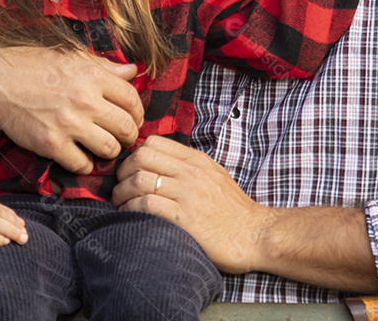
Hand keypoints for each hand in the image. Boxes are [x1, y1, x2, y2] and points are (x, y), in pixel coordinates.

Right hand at [0, 47, 141, 174]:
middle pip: (127, 127)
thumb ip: (104, 66)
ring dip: (110, 151)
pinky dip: (85, 164)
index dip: (138, 112)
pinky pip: (82, 164)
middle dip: (129, 136)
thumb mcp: (71, 57)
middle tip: (123, 138)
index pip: (132, 99)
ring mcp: (68, 123)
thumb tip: (133, 70)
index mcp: (92, 75)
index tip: (133, 118)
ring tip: (103, 147)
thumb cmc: (33, 67)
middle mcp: (84, 100)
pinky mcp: (51, 144)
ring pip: (109, 149)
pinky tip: (80, 156)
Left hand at [113, 136, 272, 273]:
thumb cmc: (234, 210)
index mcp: (197, 160)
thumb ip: (189, 167)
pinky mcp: (185, 218)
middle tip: (121, 188)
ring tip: (121, 204)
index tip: (131, 171)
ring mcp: (188, 194)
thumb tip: (158, 162)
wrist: (256, 235)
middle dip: (123, 172)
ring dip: (122, 193)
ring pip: (140, 180)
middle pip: (141, 157)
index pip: (154, 142)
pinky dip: (131, 210)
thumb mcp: (214, 176)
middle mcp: (191, 173)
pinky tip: (130, 217)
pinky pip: (146, 206)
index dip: (134, 155)